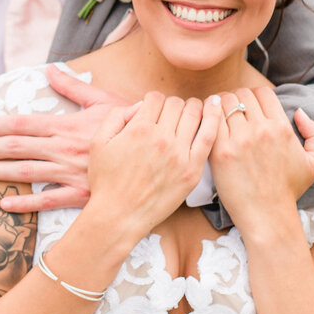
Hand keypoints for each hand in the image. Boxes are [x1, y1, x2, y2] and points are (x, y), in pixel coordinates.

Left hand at [0, 65, 128, 212]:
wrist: (158, 155)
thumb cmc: (133, 126)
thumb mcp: (105, 101)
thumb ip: (74, 87)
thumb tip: (51, 70)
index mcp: (67, 125)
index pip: (23, 124)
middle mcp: (64, 148)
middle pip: (17, 147)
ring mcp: (71, 172)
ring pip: (26, 172)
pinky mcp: (80, 195)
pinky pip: (47, 201)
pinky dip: (24, 204)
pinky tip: (3, 204)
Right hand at [87, 92, 221, 240]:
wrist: (119, 215)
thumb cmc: (107, 181)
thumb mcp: (98, 142)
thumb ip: (117, 116)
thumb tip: (140, 106)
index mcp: (139, 129)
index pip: (155, 98)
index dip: (153, 101)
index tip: (153, 110)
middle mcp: (161, 138)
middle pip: (175, 103)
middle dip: (171, 105)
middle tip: (170, 115)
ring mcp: (179, 155)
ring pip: (194, 113)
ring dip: (192, 108)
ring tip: (189, 113)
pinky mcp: (192, 170)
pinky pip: (209, 136)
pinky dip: (213, 118)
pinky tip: (214, 108)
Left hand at [210, 88, 313, 231]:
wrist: (267, 215)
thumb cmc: (289, 190)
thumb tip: (299, 112)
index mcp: (281, 128)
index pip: (263, 92)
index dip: (254, 95)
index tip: (248, 105)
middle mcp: (261, 130)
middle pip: (242, 94)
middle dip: (236, 98)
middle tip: (230, 109)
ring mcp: (239, 140)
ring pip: (224, 104)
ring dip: (220, 106)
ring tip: (218, 115)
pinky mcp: (220, 152)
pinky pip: (211, 122)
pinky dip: (208, 118)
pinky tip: (208, 125)